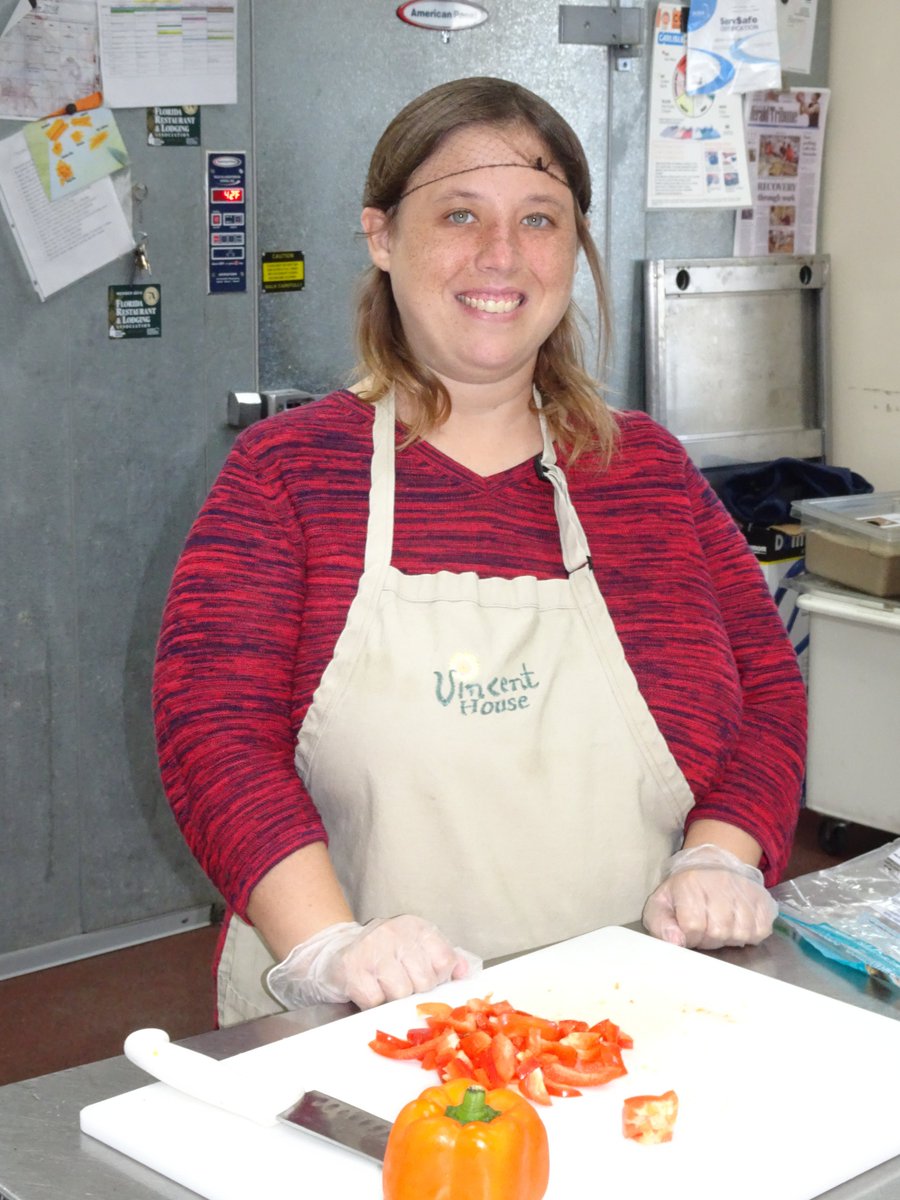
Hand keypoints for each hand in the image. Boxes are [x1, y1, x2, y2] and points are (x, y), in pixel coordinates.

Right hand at [266, 915, 480, 1008]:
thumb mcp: (416, 948)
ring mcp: (372, 948)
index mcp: (416, 927)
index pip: (444, 960)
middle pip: (424, 980)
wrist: (335, 952)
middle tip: (401, 986)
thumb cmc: (383, 955)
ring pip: (400, 992)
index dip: (438, 979)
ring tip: (384, 988)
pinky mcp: (352, 968)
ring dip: (393, 999)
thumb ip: (444, 958)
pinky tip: (368, 990)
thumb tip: (465, 972)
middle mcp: (395, 932)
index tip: (427, 981)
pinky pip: (374, 1000)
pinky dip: (373, 1004)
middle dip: (414, 992)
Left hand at [642, 844, 777, 949]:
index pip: (693, 925)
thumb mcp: (661, 904)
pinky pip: (761, 931)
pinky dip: (750, 934)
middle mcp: (720, 883)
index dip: (690, 936)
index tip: (688, 931)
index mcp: (690, 884)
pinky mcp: (762, 898)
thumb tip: (676, 943)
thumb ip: (661, 925)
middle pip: (719, 931)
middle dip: (709, 939)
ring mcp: (744, 890)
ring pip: (741, 933)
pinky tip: (737, 924)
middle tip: (705, 929)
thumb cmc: (684, 891)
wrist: (711, 865)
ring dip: (729, 938)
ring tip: (720, 925)